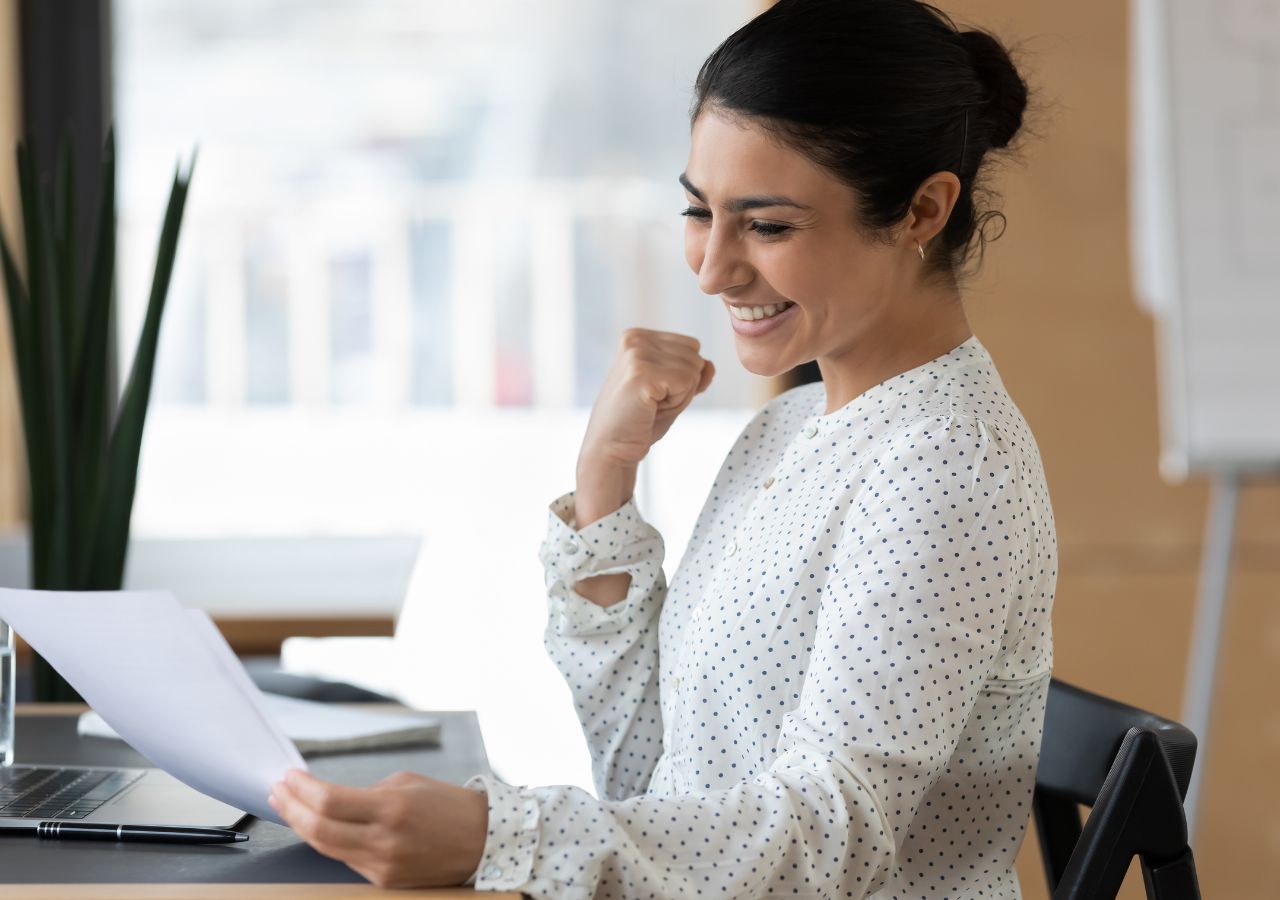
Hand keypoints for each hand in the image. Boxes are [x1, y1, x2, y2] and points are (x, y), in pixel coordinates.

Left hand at [269, 768, 487, 888]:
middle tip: (279, 792)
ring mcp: (383, 865)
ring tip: (288, 808)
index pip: (329, 801)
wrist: (483, 840)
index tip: (289, 777)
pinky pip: (346, 860)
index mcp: (392, 807)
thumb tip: (330, 799)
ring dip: (301, 826)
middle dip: (291, 808)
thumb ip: (367, 792)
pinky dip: (328, 842)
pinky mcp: (385, 880)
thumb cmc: (448, 805)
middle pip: (318, 829)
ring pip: (326, 848)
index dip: (302, 789)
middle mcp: (384, 839)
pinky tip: (317, 827)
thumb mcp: (407, 783)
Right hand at [580, 328, 714, 470]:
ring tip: (651, 405)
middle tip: (653, 402)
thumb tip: (709, 364)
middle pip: (695, 356)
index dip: (683, 375)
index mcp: (637, 336)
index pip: (692, 346)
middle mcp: (635, 339)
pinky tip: (651, 408)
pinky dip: (677, 403)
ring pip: (694, 369)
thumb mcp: (671, 391)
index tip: (655, 391)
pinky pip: (687, 383)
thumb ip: (693, 374)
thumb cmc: (639, 421)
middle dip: (684, 385)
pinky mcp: (641, 373)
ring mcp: (637, 354)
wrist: (611, 448)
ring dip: (680, 396)